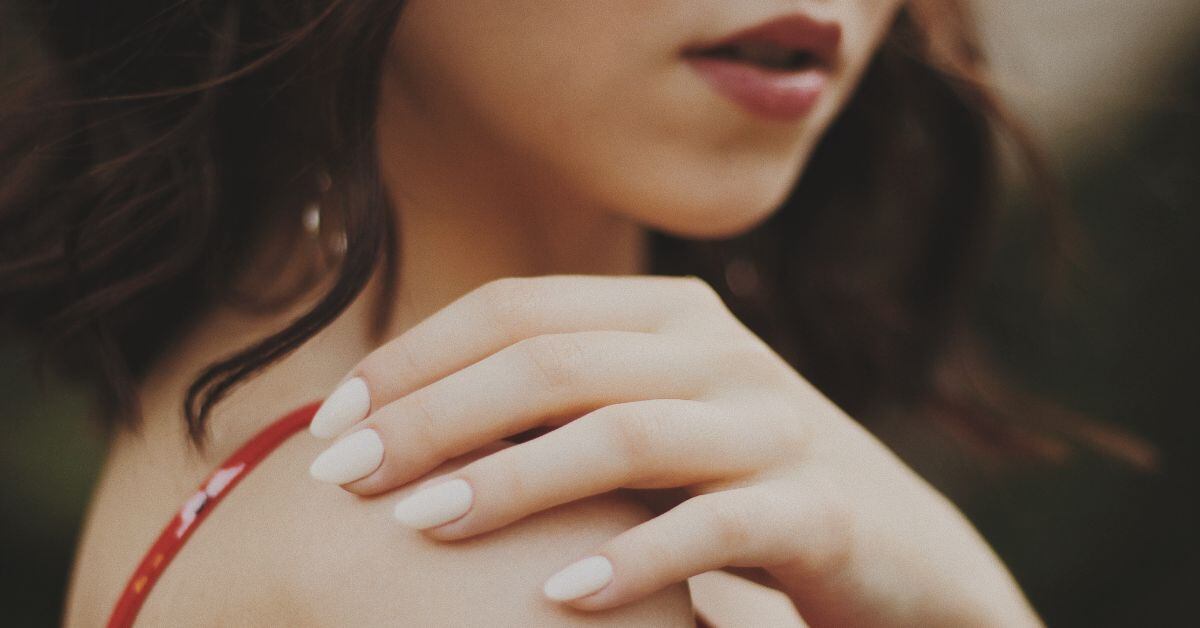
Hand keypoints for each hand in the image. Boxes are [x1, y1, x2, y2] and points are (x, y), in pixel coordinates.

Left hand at [305, 275, 1040, 626]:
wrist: (899, 556)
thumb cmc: (737, 491)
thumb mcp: (650, 426)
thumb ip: (560, 407)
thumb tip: (401, 426)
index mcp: (669, 314)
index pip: (518, 309)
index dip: (415, 358)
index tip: (330, 423)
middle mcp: (720, 350)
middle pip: (553, 361)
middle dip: (434, 414)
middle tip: (346, 476)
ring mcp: (772, 423)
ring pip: (622, 432)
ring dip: (510, 479)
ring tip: (418, 524)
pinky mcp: (817, 507)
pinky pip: (712, 526)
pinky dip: (630, 559)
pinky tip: (556, 597)